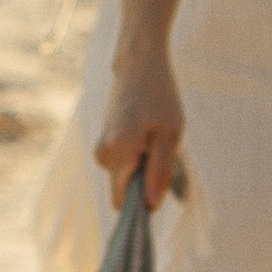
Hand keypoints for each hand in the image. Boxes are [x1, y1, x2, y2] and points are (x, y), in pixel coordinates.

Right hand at [94, 47, 186, 211]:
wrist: (139, 66)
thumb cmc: (159, 97)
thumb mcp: (169, 135)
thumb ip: (160, 171)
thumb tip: (152, 205)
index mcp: (116, 155)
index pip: (121, 202)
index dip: (142, 203)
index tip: (160, 186)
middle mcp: (103, 156)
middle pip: (125, 191)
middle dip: (146, 181)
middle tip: (162, 152)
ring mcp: (102, 149)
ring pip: (126, 177)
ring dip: (145, 166)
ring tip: (155, 138)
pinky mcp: (105, 143)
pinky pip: (124, 165)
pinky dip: (139, 156)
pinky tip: (147, 134)